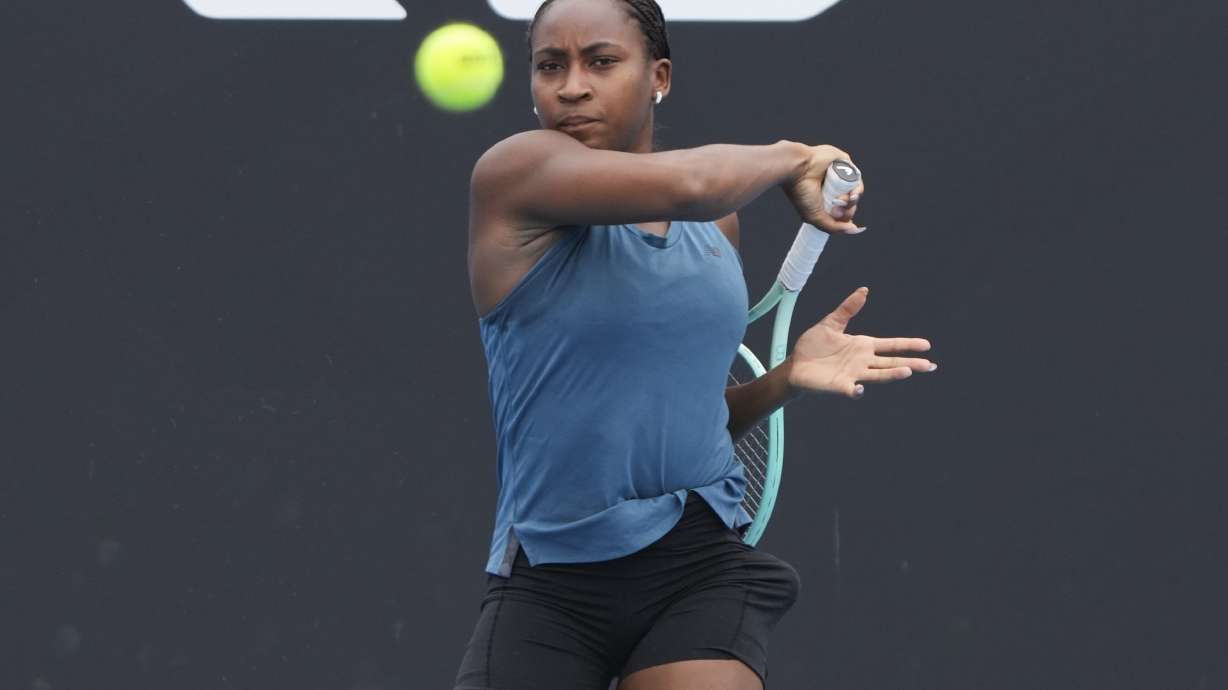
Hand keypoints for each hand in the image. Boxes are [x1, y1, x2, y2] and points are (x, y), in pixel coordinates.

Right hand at [781, 143, 865, 233]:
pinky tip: (850, 192)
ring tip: (843, 199)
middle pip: (851, 203)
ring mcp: (838, 175)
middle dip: (848, 210)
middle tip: (837, 207)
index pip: (842, 212)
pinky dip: (857, 188)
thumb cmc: (801, 191)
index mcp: (824, 199)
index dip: (844, 217)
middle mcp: (832, 188)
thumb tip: (854, 230)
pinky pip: (857, 177)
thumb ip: (834, 227)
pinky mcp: (844, 163)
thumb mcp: (815, 217)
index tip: (836, 217)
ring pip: (856, 191)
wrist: (796, 169)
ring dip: (853, 200)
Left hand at [787, 287, 934, 398]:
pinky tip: (860, 389)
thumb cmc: (813, 345)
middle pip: (891, 362)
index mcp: (863, 346)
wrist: (795, 364)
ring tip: (907, 372)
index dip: (908, 345)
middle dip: (910, 363)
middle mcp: (862, 362)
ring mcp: (853, 374)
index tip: (926, 345)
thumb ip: (848, 309)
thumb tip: (864, 290)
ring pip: (878, 375)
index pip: (890, 345)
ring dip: (892, 374)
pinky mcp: (839, 385)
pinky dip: (856, 391)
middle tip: (929, 366)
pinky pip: (851, 390)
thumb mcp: (831, 323)